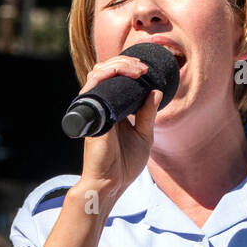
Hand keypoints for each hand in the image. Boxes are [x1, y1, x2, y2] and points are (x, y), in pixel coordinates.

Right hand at [66, 55, 163, 204]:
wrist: (112, 183)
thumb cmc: (125, 165)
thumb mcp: (144, 136)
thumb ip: (147, 114)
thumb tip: (155, 91)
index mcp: (115, 110)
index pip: (116, 80)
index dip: (129, 69)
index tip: (147, 70)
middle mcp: (103, 106)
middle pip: (106, 71)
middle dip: (125, 63)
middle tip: (143, 68)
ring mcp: (96, 109)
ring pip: (98, 73)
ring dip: (118, 65)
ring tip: (136, 69)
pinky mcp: (91, 114)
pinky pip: (92, 86)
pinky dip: (104, 74)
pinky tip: (118, 72)